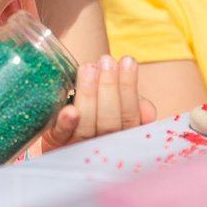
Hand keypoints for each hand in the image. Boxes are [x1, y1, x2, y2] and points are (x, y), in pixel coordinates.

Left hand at [42, 55, 156, 149]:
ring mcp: (79, 146)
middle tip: (106, 60)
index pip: (130, 115)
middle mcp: (103, 145)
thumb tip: (148, 111)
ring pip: (87, 126)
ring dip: (88, 96)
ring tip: (89, 68)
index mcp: (123, 135)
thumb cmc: (102, 109)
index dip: (129, 88)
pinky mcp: (57, 144)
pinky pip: (61, 135)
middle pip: (109, 121)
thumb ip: (137, 106)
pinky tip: (69, 109)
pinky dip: (66, 122)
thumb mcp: (122, 105)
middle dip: (109, 88)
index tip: (127, 60)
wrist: (69, 126)